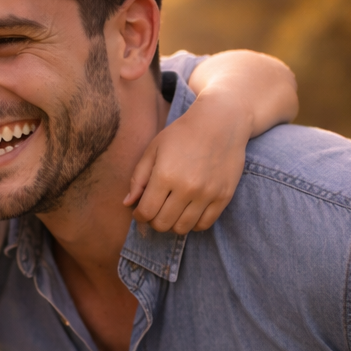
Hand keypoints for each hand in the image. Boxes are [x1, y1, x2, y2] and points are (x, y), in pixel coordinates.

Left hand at [124, 88, 251, 233]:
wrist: (221, 121)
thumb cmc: (182, 134)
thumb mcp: (154, 149)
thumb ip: (138, 178)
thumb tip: (127, 203)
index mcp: (165, 175)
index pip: (146, 212)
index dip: (139, 215)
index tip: (140, 210)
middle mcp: (187, 187)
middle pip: (163, 224)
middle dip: (154, 221)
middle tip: (156, 211)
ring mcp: (207, 194)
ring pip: (183, 228)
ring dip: (173, 224)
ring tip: (172, 211)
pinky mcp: (223, 196)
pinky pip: (204, 224)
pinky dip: (193, 224)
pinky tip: (189, 211)